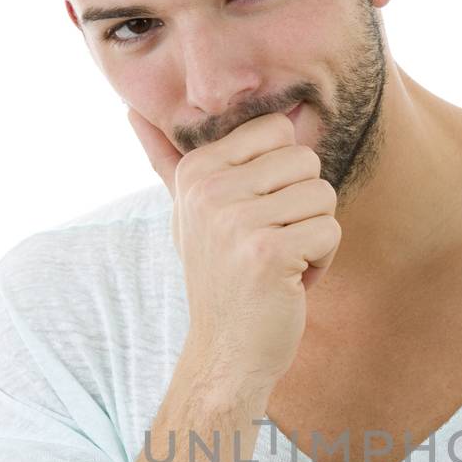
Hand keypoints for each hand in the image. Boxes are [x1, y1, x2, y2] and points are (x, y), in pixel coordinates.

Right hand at [126, 103, 341, 396]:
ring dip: (314, 237)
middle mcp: (210, 190)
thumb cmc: (220, 279)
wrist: (227, 351)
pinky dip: (321, 262)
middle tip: (273, 244)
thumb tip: (132, 110)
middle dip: (304, 207)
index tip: (259, 212)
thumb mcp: (188, 213)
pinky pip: (330, 231)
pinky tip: (289, 283)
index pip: (277, 130)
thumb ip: (166, 160)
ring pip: (323, 195)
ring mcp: (236, 221)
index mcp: (196, 170)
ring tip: (280, 264)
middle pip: (306, 160)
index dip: (284, 175)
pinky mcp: (268, 253)